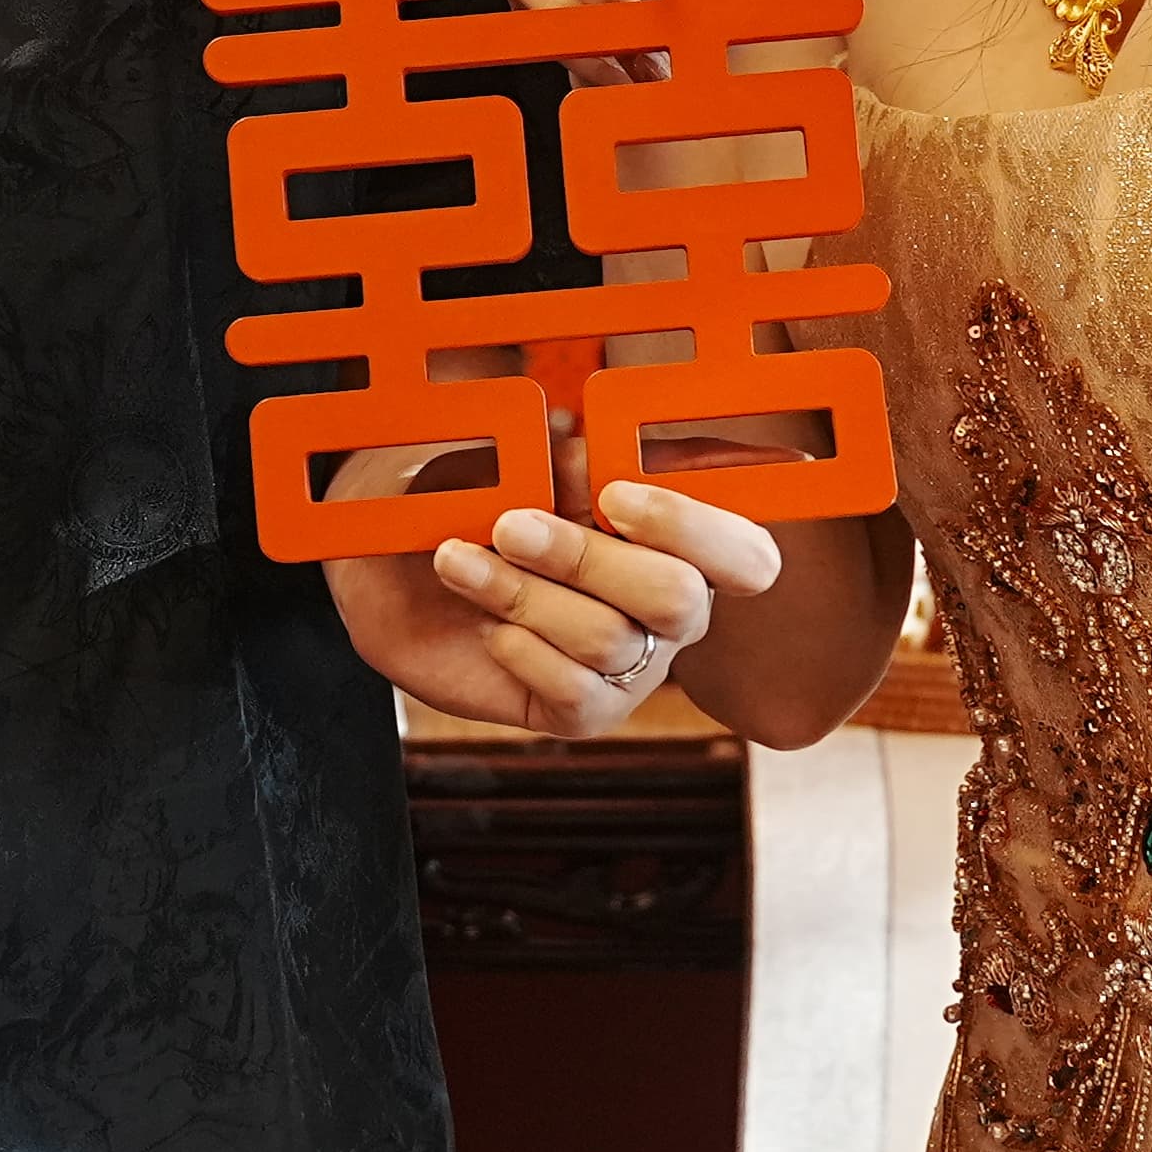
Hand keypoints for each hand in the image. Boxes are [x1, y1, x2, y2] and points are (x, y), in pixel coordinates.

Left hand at [330, 479, 785, 732]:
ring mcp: (635, 667)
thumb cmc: (475, 505)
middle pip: (679, 598)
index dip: (692, 527)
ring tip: (458, 562)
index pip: (746, 555)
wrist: (405, 575)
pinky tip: (487, 628)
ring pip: (608, 639)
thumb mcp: (509, 465)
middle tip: (508, 527)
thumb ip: (553, 455)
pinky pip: (575, 691)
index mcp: (681, 541)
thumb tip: (573, 439)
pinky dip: (522, 651)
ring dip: (521, 593)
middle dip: (584, 556)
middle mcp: (674, 611)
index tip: (613, 495)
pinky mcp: (586, 712)